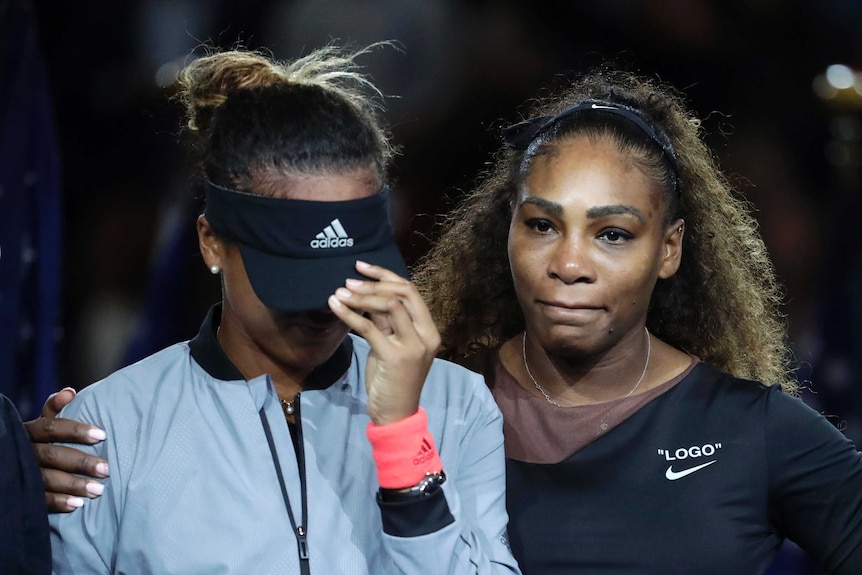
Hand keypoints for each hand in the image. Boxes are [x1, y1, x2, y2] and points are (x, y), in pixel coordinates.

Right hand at [24, 388, 108, 512]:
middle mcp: (23, 451)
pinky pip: (38, 500)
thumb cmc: (38, 441)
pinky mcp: (20, 493)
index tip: (102, 435)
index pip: (51, 426)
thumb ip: (55, 408)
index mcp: (29, 431)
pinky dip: (58, 502)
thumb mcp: (42, 424)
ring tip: (98, 491)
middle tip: (106, 469)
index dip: (75, 430)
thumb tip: (69, 392)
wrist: (12, 465)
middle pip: (52, 455)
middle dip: (80, 462)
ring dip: (73, 485)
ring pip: (46, 479)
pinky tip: (77, 505)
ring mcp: (20, 473)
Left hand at [328, 261, 440, 425]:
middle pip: (404, 293)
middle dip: (374, 282)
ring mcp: (412, 346)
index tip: (362, 267)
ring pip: (390, 305)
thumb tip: (367, 296)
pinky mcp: (394, 357)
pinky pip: (369, 328)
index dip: (386, 275)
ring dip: (361, 296)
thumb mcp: (391, 345)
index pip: (410, 290)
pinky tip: (335, 307)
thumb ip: (386, 322)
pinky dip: (350, 314)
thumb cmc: (393, 380)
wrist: (396, 414)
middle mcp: (425, 335)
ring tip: (340, 292)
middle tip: (349, 280)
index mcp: (429, 329)